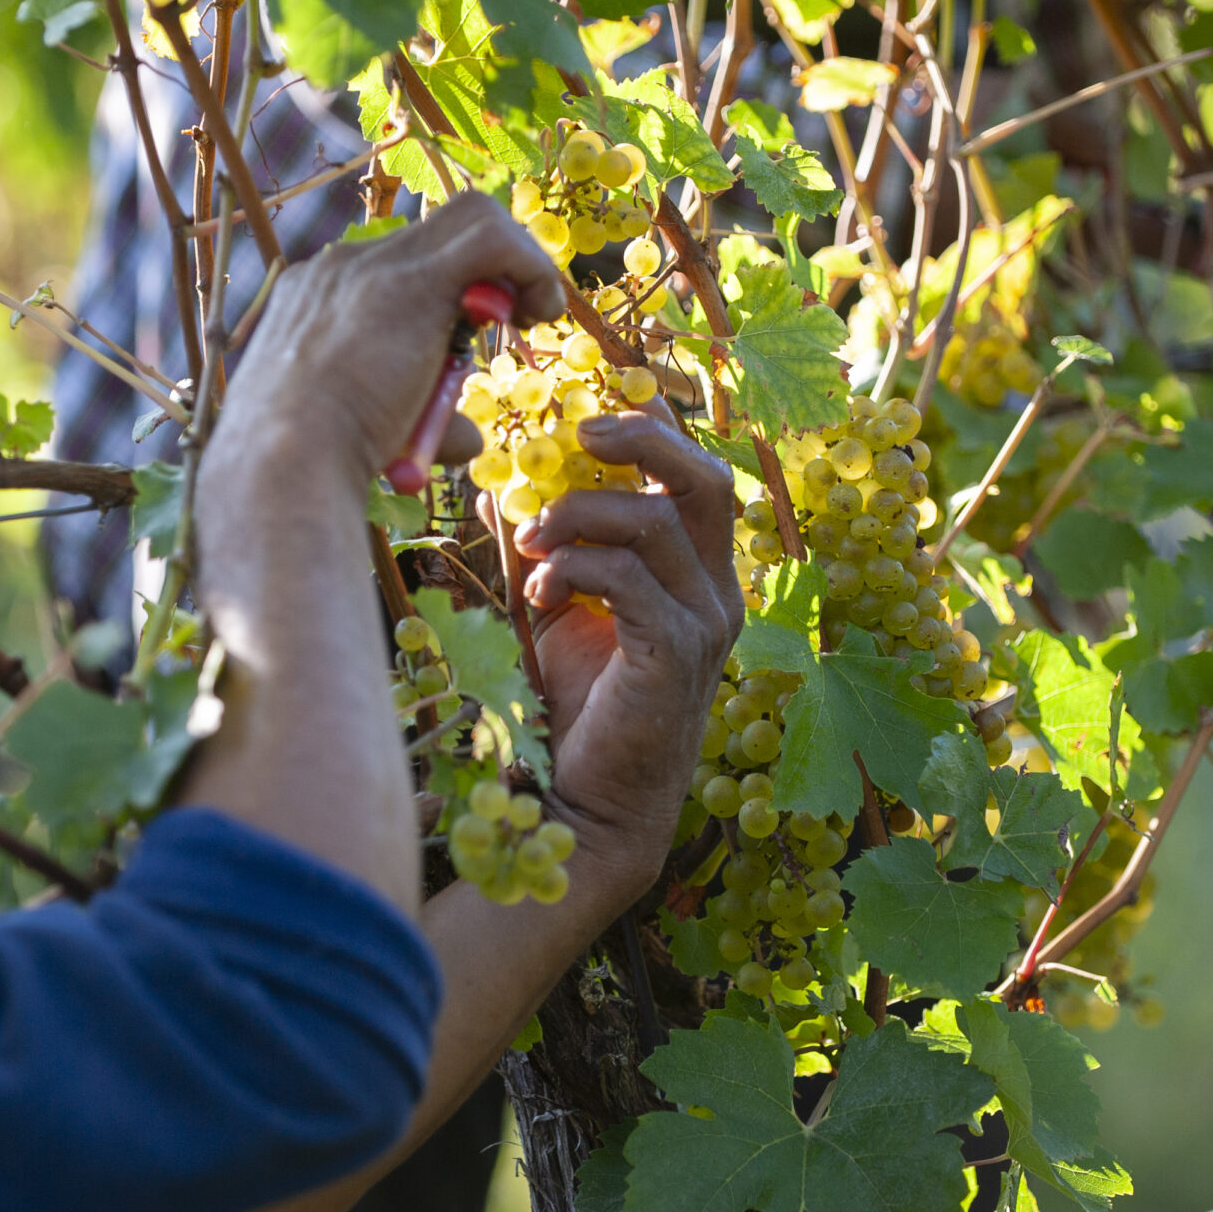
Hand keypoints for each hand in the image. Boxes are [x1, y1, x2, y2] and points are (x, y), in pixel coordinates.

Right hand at [209, 193, 568, 491]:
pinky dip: (530, 268)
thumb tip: (472, 441)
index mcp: (319, 294)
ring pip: (473, 216)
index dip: (453, 289)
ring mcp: (373, 265)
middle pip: (442, 226)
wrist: (285, 463)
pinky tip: (538, 313)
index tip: (471, 338)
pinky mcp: (412, 280)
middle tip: (514, 321)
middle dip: (493, 267)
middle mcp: (342, 265)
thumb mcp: (370, 430)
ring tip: (531, 316)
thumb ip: (424, 420)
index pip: (403, 261)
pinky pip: (492, 239)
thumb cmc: (316, 463)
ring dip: (516, 262)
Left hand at [499, 411, 743, 896]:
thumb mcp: (553, 612)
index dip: (656, 428)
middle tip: (579, 436)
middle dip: (643, 441)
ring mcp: (704, 624)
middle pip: (707, 480)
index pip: (696, 476)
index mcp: (696, 574)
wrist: (588, 803)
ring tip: (528, 543)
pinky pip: (630, 580)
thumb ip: (541, 551)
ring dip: (579, 517)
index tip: (593, 408)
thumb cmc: (575, 710)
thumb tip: (497, 490)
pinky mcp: (676, 655)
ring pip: (656, 523)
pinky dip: (576, 569)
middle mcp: (715, 592)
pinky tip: (541, 594)